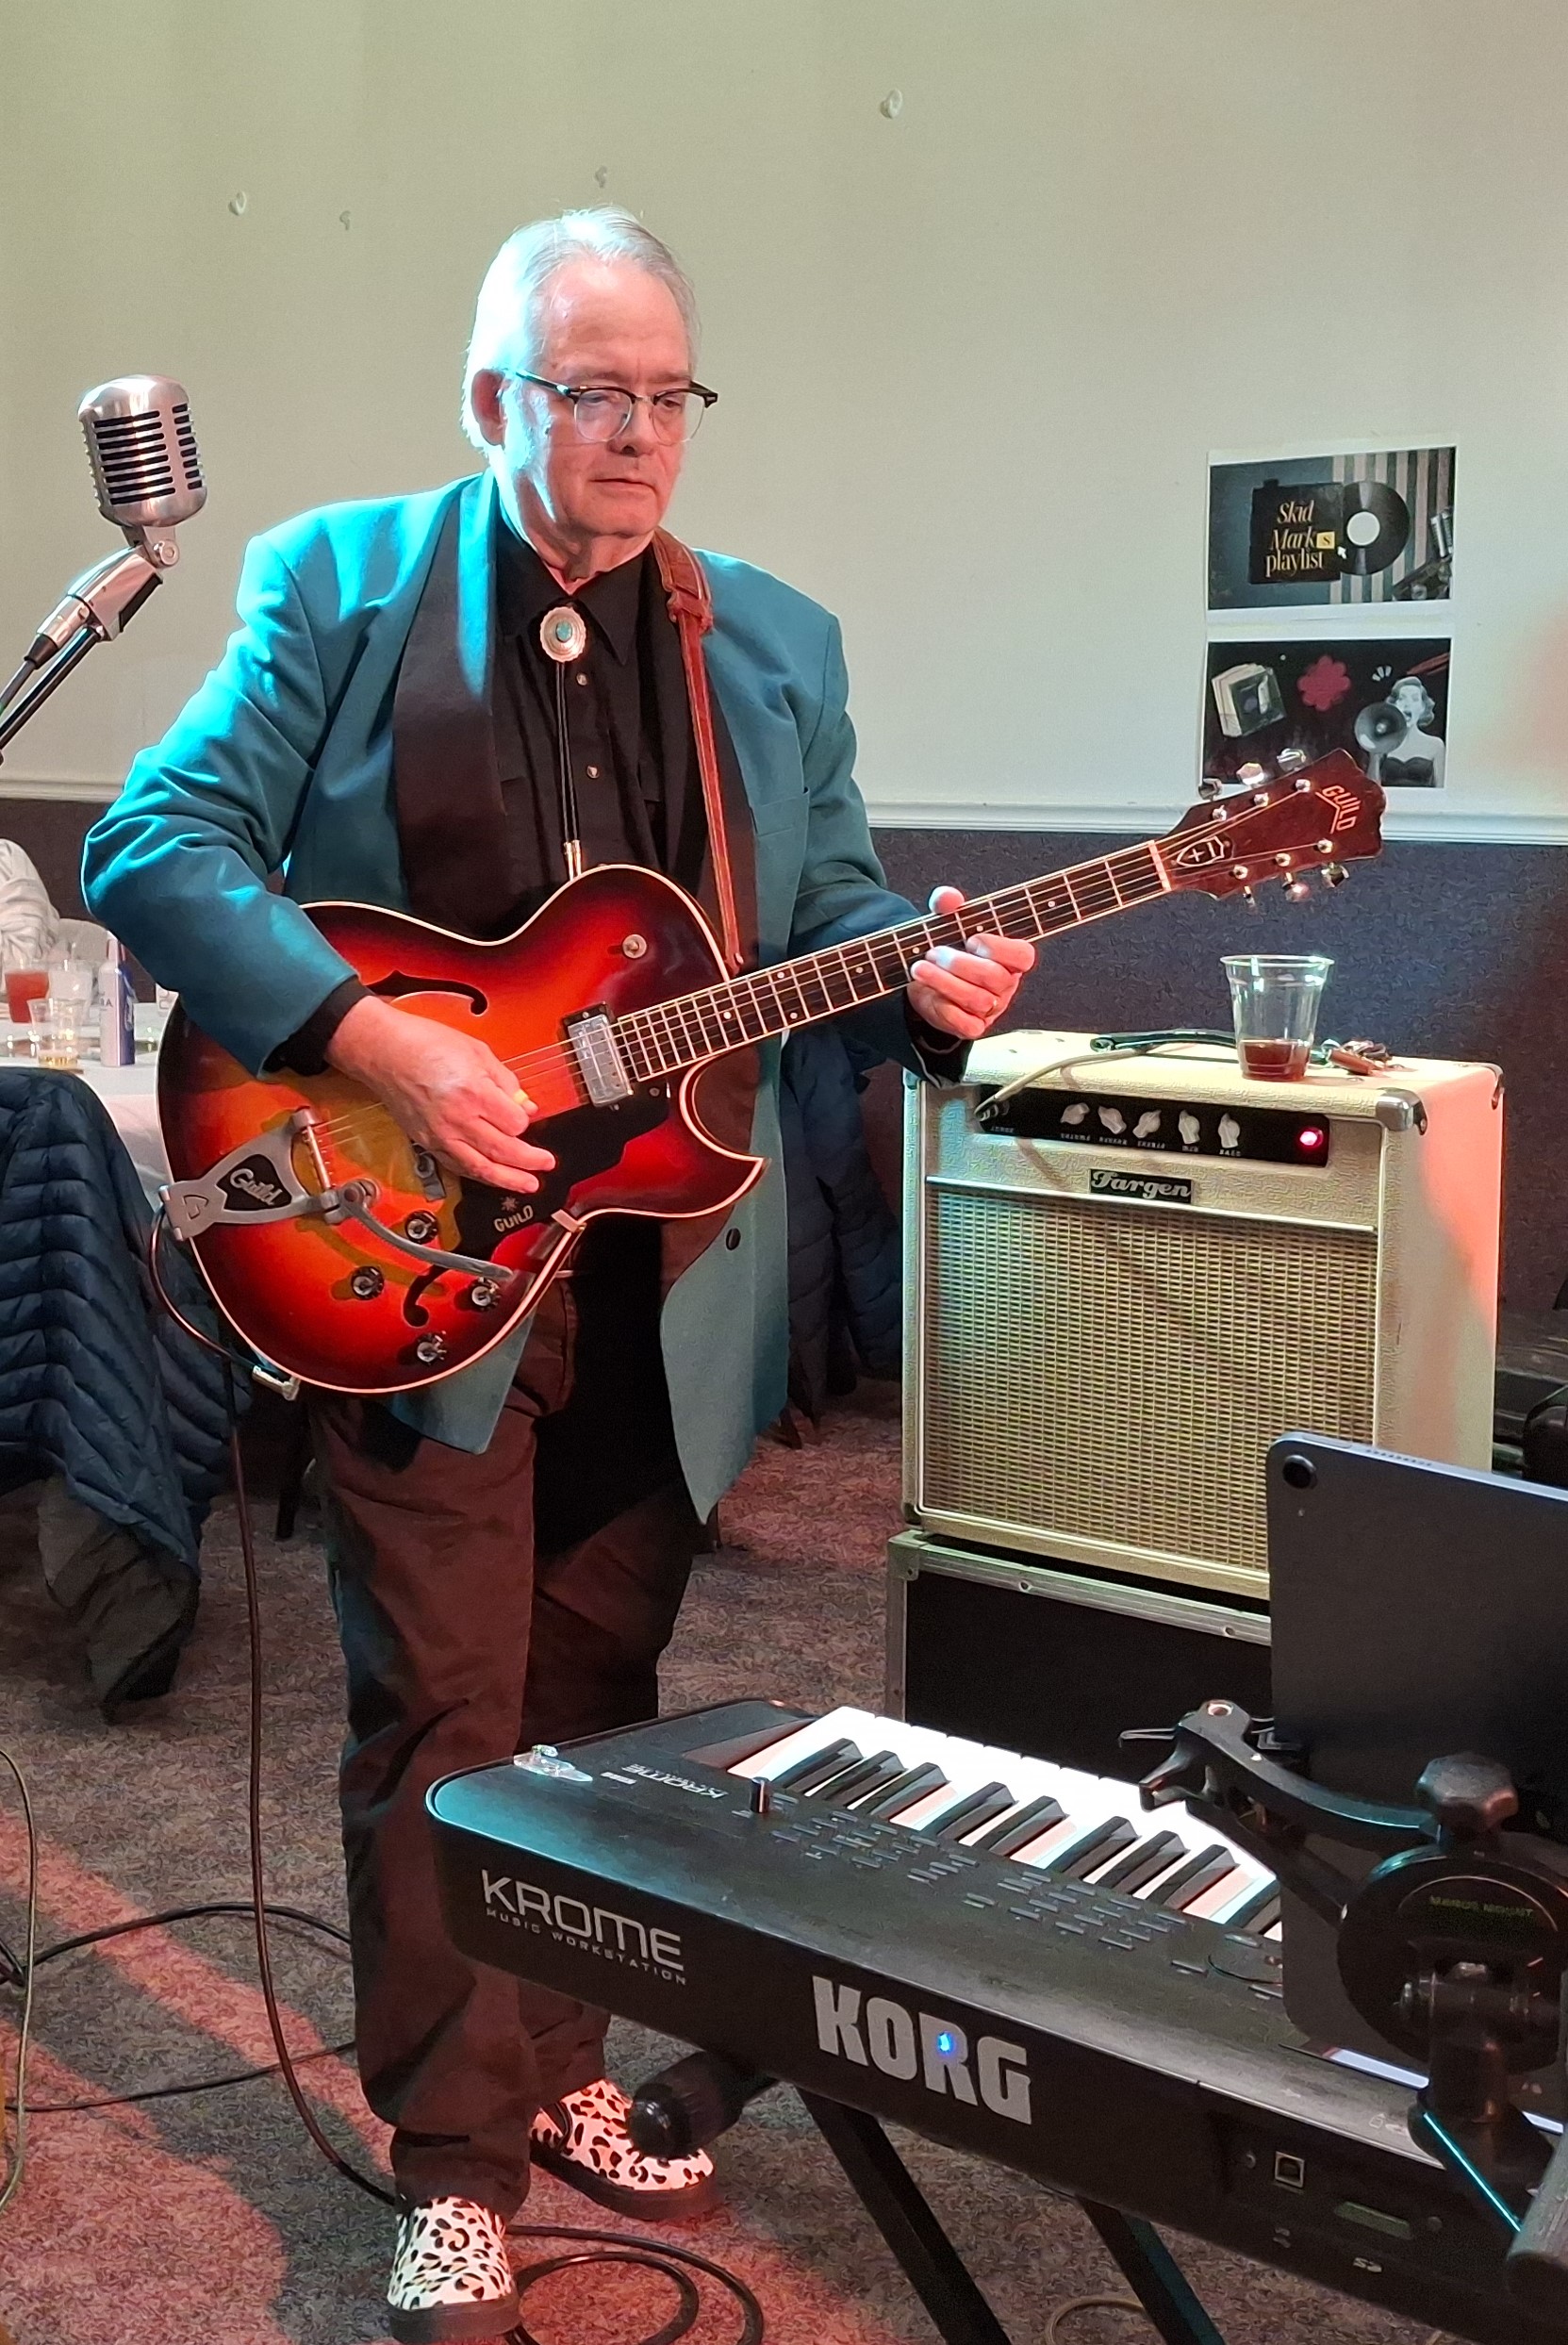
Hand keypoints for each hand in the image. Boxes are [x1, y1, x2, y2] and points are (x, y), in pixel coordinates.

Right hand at [325, 996, 556, 1191]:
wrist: (384, 1051)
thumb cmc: (425, 1043)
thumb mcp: (477, 1051)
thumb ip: (505, 1082)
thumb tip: (525, 1105)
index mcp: (474, 1092)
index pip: (515, 1123)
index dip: (524, 1121)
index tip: (524, 1115)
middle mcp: (458, 1119)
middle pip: (503, 1150)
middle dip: (529, 1161)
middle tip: (546, 1164)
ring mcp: (440, 1134)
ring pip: (480, 1167)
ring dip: (507, 1180)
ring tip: (527, 1185)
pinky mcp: (427, 1142)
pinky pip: (457, 1165)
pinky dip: (477, 1174)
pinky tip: (492, 1177)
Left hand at [907, 886, 1034, 1041]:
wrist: (926, 980)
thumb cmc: (948, 949)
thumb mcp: (946, 922)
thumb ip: (948, 905)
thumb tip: (948, 899)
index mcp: (1009, 958)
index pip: (1022, 956)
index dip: (998, 948)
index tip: (971, 939)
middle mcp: (1005, 985)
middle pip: (995, 978)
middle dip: (960, 964)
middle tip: (934, 952)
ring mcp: (991, 1008)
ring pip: (978, 1000)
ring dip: (945, 982)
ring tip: (920, 968)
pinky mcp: (973, 1026)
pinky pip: (966, 1024)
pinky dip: (945, 1009)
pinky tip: (928, 993)